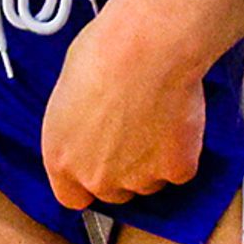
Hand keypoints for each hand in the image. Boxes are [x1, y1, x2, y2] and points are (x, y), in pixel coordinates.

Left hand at [39, 0, 216, 210]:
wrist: (149, 46)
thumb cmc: (105, 51)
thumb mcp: (69, 90)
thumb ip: (78, 123)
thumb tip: (91, 120)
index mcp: (60, 157)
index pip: (72, 196)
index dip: (88, 180)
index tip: (101, 162)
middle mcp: (95, 176)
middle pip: (113, 192)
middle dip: (124, 168)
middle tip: (136, 131)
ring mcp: (137, 178)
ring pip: (149, 182)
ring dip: (154, 159)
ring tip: (160, 117)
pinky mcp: (176, 169)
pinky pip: (181, 169)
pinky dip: (183, 149)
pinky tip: (178, 118)